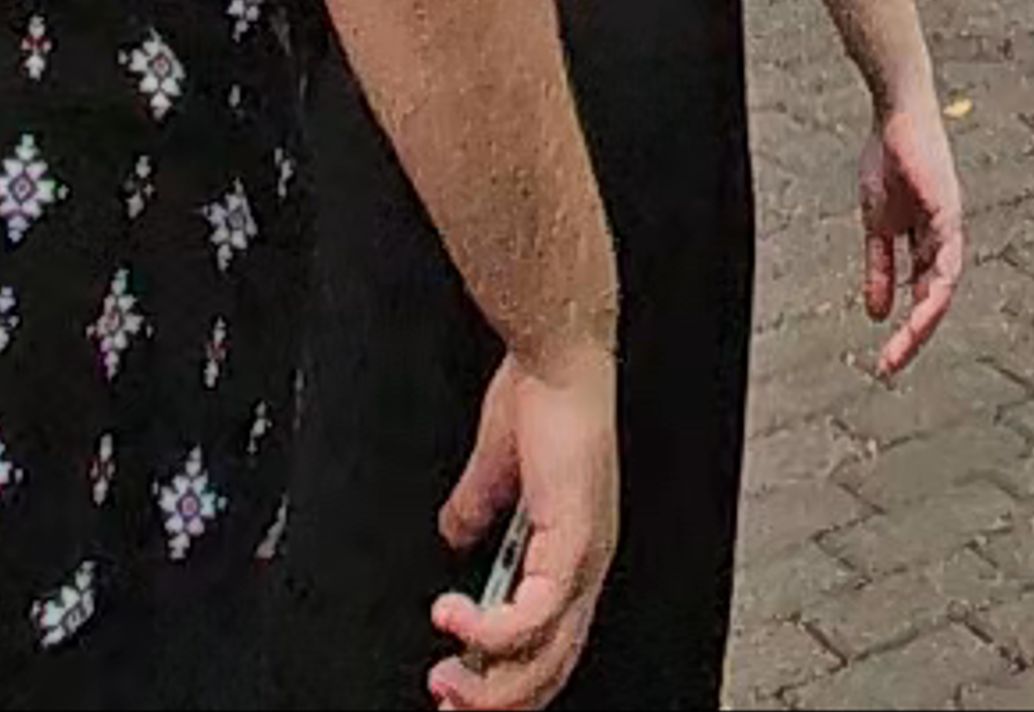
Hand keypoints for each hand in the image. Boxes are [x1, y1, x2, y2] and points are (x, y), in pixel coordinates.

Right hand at [432, 333, 618, 711]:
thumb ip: (476, 505)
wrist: (559, 356)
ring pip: (545, 661)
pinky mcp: (574, 545)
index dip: (505, 677)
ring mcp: (585, 559)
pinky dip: (488, 633)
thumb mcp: (497, 467)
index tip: (459, 684)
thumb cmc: (541, 396)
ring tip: (448, 678)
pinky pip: (532, 621)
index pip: (547, 643)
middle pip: (549, 670)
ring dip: (489, 685)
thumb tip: (455, 534)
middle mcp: (586, 566)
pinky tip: (456, 621)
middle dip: (493, 701)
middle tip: (448, 702)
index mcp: (571, 552)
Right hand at [858, 85, 966, 378]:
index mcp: (927, 241)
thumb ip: (880, 267)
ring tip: (904, 348)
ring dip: (925, 321)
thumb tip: (878, 314)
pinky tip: (920, 309)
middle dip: (915, 336)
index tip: (884, 360)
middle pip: (936, 299)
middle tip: (890, 367)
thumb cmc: (887, 158)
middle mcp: (944, 239)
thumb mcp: (877, 223)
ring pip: (944, 287)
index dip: (906, 328)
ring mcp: (949, 226)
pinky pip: (945, 260)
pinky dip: (934, 288)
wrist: (895, 111)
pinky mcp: (948, 211)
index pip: (923, 294)